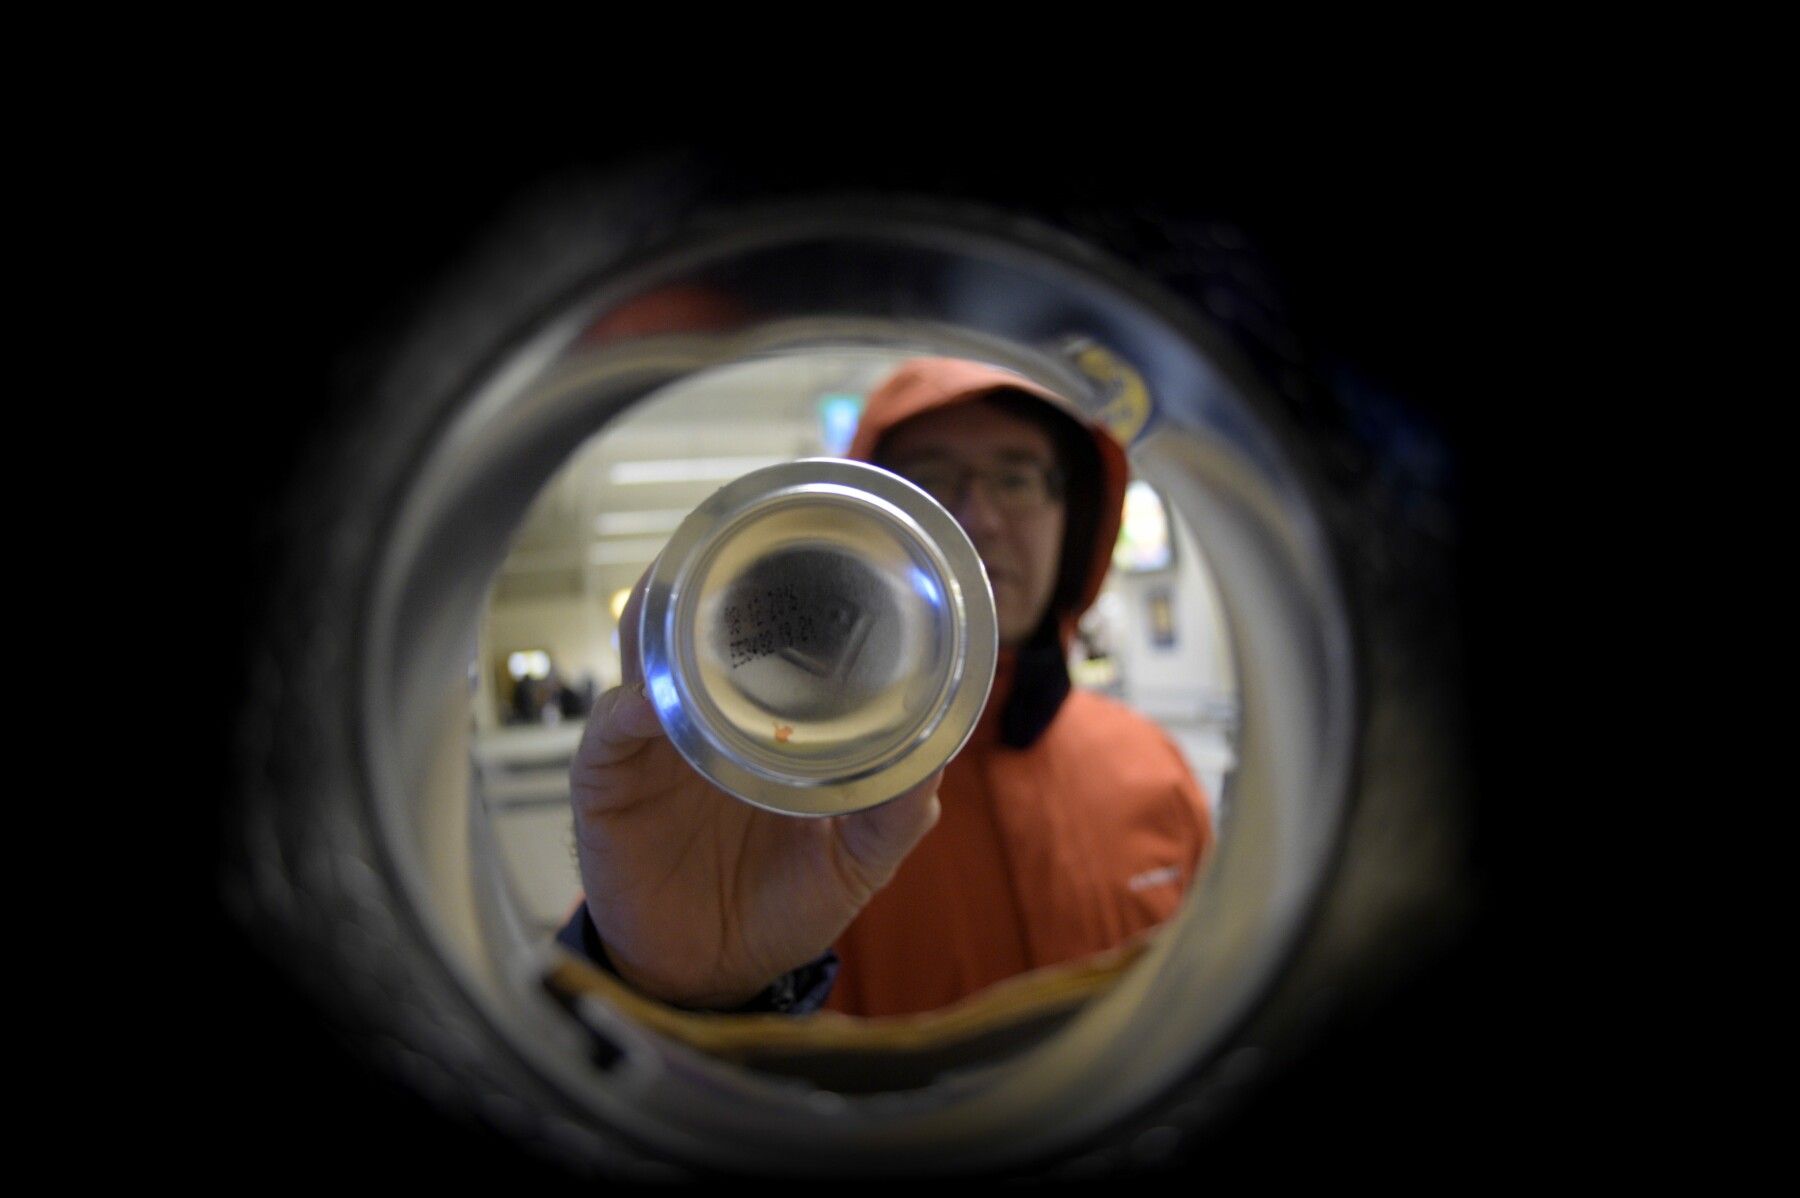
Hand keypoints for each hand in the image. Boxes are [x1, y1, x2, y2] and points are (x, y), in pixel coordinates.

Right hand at [569, 573, 940, 1008]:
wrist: (710, 976)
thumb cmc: (780, 906)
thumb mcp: (854, 859)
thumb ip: (892, 808)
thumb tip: (938, 755)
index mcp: (765, 719)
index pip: (769, 634)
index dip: (785, 586)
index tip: (815, 543)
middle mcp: (705, 713)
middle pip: (698, 622)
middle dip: (715, 578)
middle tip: (744, 543)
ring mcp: (652, 741)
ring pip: (644, 654)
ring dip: (663, 620)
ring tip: (690, 593)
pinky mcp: (608, 781)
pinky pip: (611, 729)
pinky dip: (631, 707)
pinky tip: (653, 702)